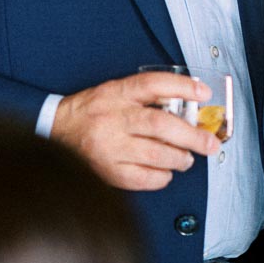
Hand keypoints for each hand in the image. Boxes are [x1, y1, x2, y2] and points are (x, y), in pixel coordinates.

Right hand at [52, 71, 219, 190]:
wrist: (53, 131)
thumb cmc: (91, 111)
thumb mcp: (116, 92)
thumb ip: (147, 96)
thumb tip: (190, 105)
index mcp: (117, 94)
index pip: (153, 84)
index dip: (182, 87)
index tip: (204, 94)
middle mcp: (113, 118)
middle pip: (160, 124)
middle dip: (192, 135)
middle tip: (210, 143)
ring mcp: (109, 147)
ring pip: (156, 154)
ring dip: (180, 158)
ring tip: (187, 158)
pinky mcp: (108, 171)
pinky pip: (145, 178)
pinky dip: (163, 176)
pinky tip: (165, 171)